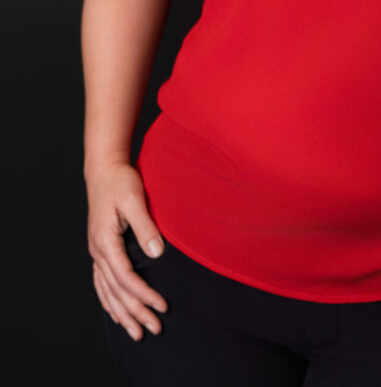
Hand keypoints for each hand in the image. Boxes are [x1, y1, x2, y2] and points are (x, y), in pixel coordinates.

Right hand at [86, 160, 168, 340]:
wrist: (104, 170)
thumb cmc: (121, 181)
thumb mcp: (134, 198)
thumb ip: (145, 226)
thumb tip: (157, 253)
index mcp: (105, 240)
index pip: (125, 277)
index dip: (143, 293)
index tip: (161, 305)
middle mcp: (98, 250)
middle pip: (115, 291)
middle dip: (135, 312)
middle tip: (154, 329)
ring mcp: (97, 251)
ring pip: (107, 292)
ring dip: (122, 313)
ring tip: (137, 333)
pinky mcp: (100, 249)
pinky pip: (102, 284)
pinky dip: (110, 301)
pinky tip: (118, 313)